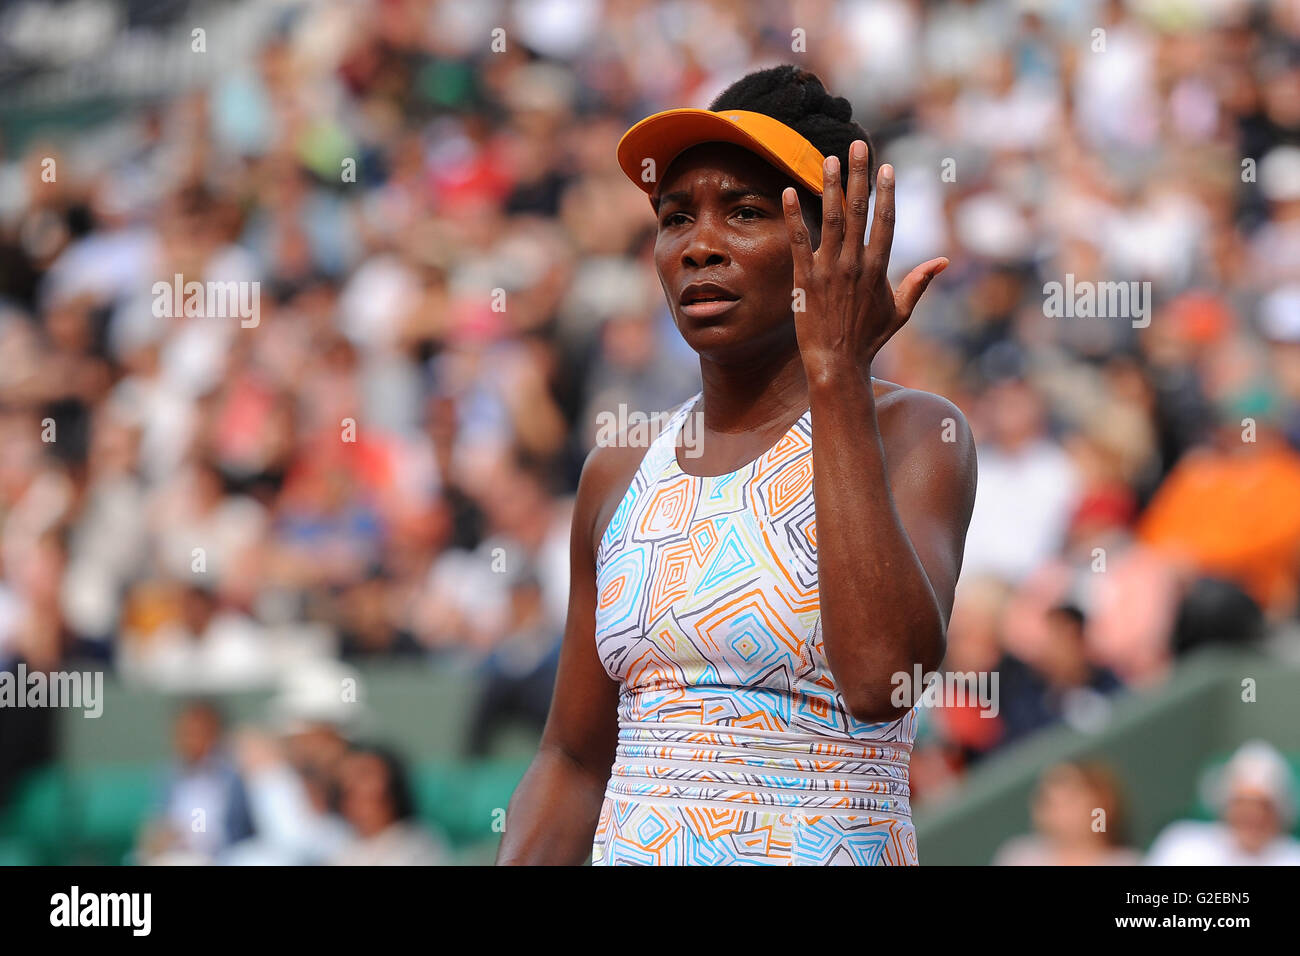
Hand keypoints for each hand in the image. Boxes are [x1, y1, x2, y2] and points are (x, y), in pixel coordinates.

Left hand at [781, 140, 947, 380]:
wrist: (837, 363)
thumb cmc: (868, 339)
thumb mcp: (899, 312)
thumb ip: (918, 283)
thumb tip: (942, 261)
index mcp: (878, 268)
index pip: (885, 221)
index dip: (886, 192)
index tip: (886, 167)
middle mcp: (855, 263)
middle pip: (858, 211)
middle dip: (859, 175)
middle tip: (858, 145)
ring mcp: (829, 269)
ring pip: (830, 219)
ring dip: (830, 187)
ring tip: (828, 159)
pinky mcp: (804, 278)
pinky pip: (798, 241)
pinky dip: (794, 216)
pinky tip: (789, 191)